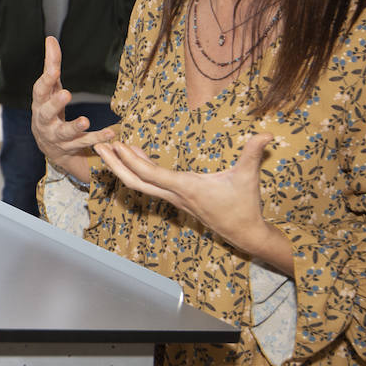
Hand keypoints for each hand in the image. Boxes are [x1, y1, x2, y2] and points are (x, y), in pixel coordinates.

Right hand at [31, 37, 116, 182]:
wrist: (49, 146)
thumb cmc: (49, 109)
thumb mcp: (50, 88)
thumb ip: (51, 65)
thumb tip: (50, 39)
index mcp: (39, 104)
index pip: (40, 91)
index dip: (46, 80)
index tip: (54, 69)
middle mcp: (44, 121)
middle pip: (47, 113)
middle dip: (55, 104)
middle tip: (66, 94)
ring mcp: (57, 136)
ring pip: (64, 133)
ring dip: (74, 127)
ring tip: (85, 120)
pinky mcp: (71, 147)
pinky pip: (84, 143)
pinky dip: (96, 138)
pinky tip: (110, 132)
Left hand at [93, 132, 290, 270]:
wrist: (243, 232)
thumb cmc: (244, 205)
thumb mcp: (248, 177)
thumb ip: (253, 154)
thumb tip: (267, 134)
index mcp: (186, 188)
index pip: (153, 175)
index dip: (133, 161)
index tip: (118, 146)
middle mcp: (174, 194)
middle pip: (136, 181)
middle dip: (114, 164)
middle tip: (97, 144)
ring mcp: (173, 197)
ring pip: (140, 182)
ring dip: (121, 166)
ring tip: (106, 146)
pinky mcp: (176, 197)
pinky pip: (151, 182)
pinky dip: (139, 167)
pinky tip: (133, 154)